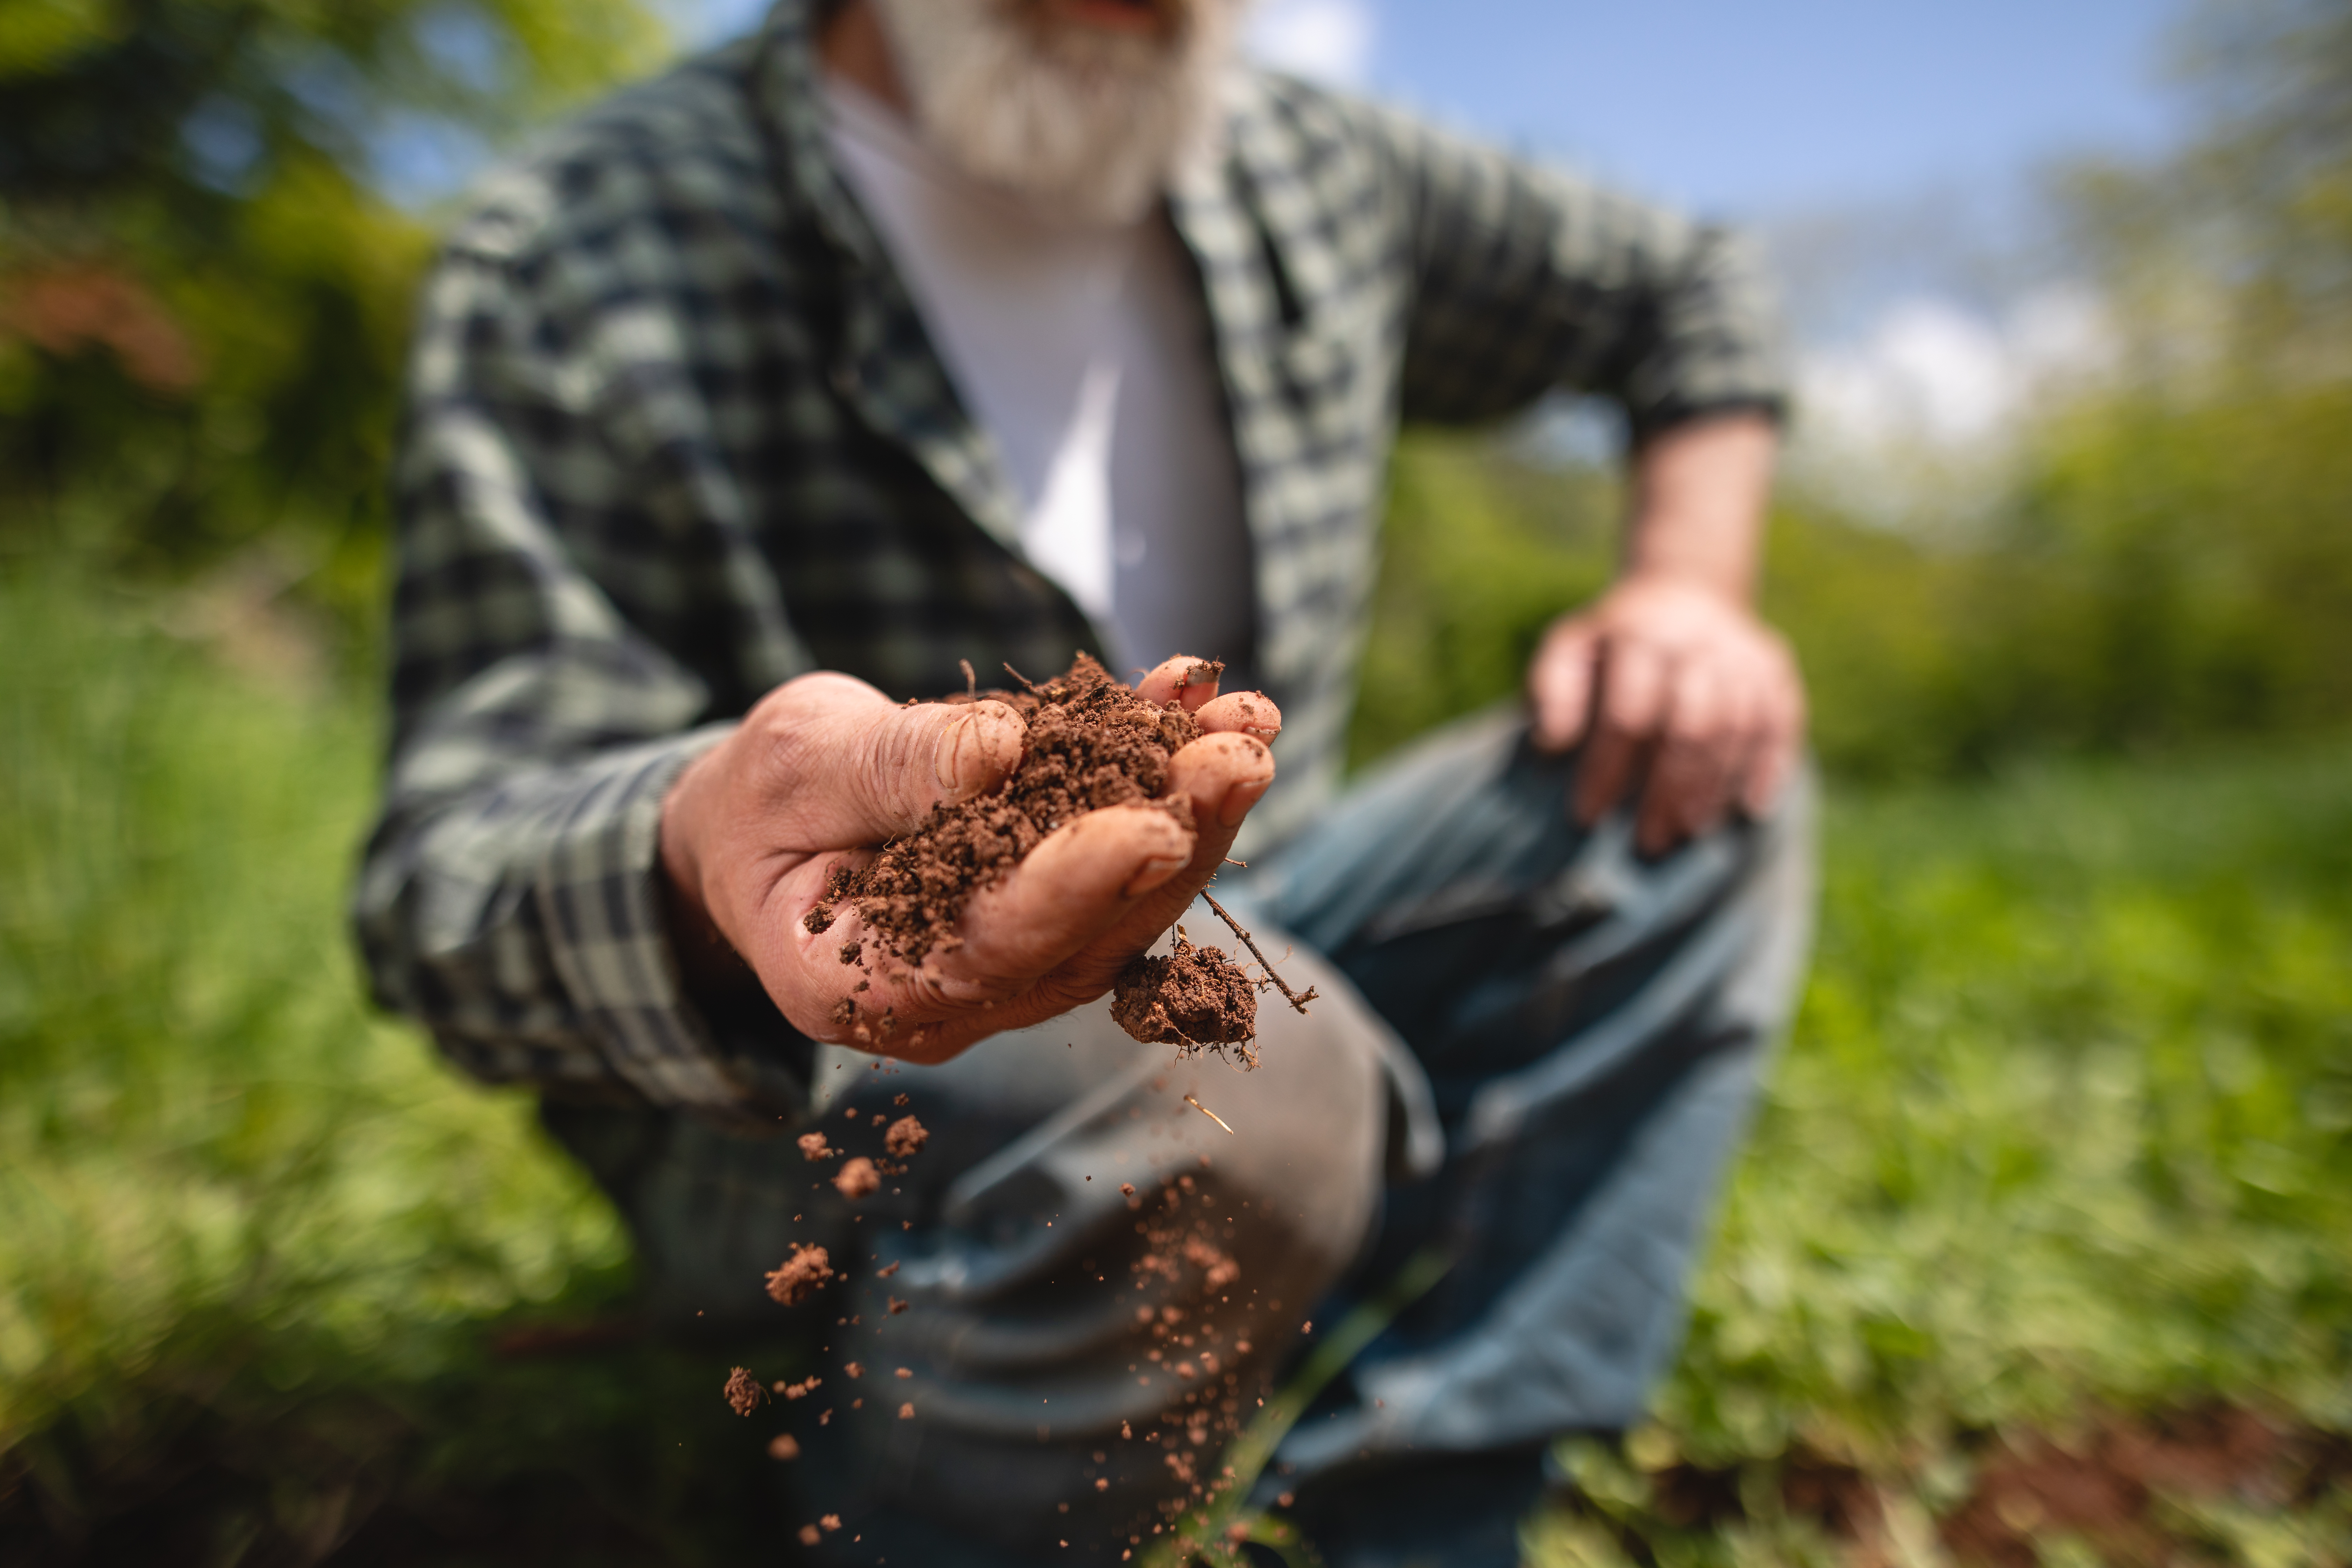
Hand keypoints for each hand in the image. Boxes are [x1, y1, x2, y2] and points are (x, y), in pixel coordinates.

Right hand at [659, 657, 1279, 1063]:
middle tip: (1239, 757)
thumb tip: (999, 751)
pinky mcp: (1054, 912)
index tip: (1153, 824)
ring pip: (1127, 904)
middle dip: (1173, 839)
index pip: (987, 949)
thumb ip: (890, 768)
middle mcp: (950, 997)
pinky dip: (1169, 780)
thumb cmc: (762, 798)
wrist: (770, 819)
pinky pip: (1126, 857)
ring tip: (1249, 726)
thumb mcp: (796, 762)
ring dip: (1196, 811)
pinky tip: (1205, 704)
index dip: (1074, 888)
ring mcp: (1012, 963)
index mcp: (856, 985)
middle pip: (1084, 936)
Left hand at [1528, 574, 1803, 854]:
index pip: (1627, 714)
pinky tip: (1750, 810)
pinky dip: (1769, 768)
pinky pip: (1782, 723)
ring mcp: (1744, 656)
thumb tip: (1551, 742)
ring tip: (1687, 831)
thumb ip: (1553, 690)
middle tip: (1647, 841)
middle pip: (1690, 728)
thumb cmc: (1614, 641)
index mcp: (1641, 636)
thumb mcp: (1569, 648)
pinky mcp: (1776, 670)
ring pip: (1737, 731)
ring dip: (1713, 789)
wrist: (1685, 593)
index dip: (1607, 768)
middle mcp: (1699, 643)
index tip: (1587, 814)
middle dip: (1667, 791)